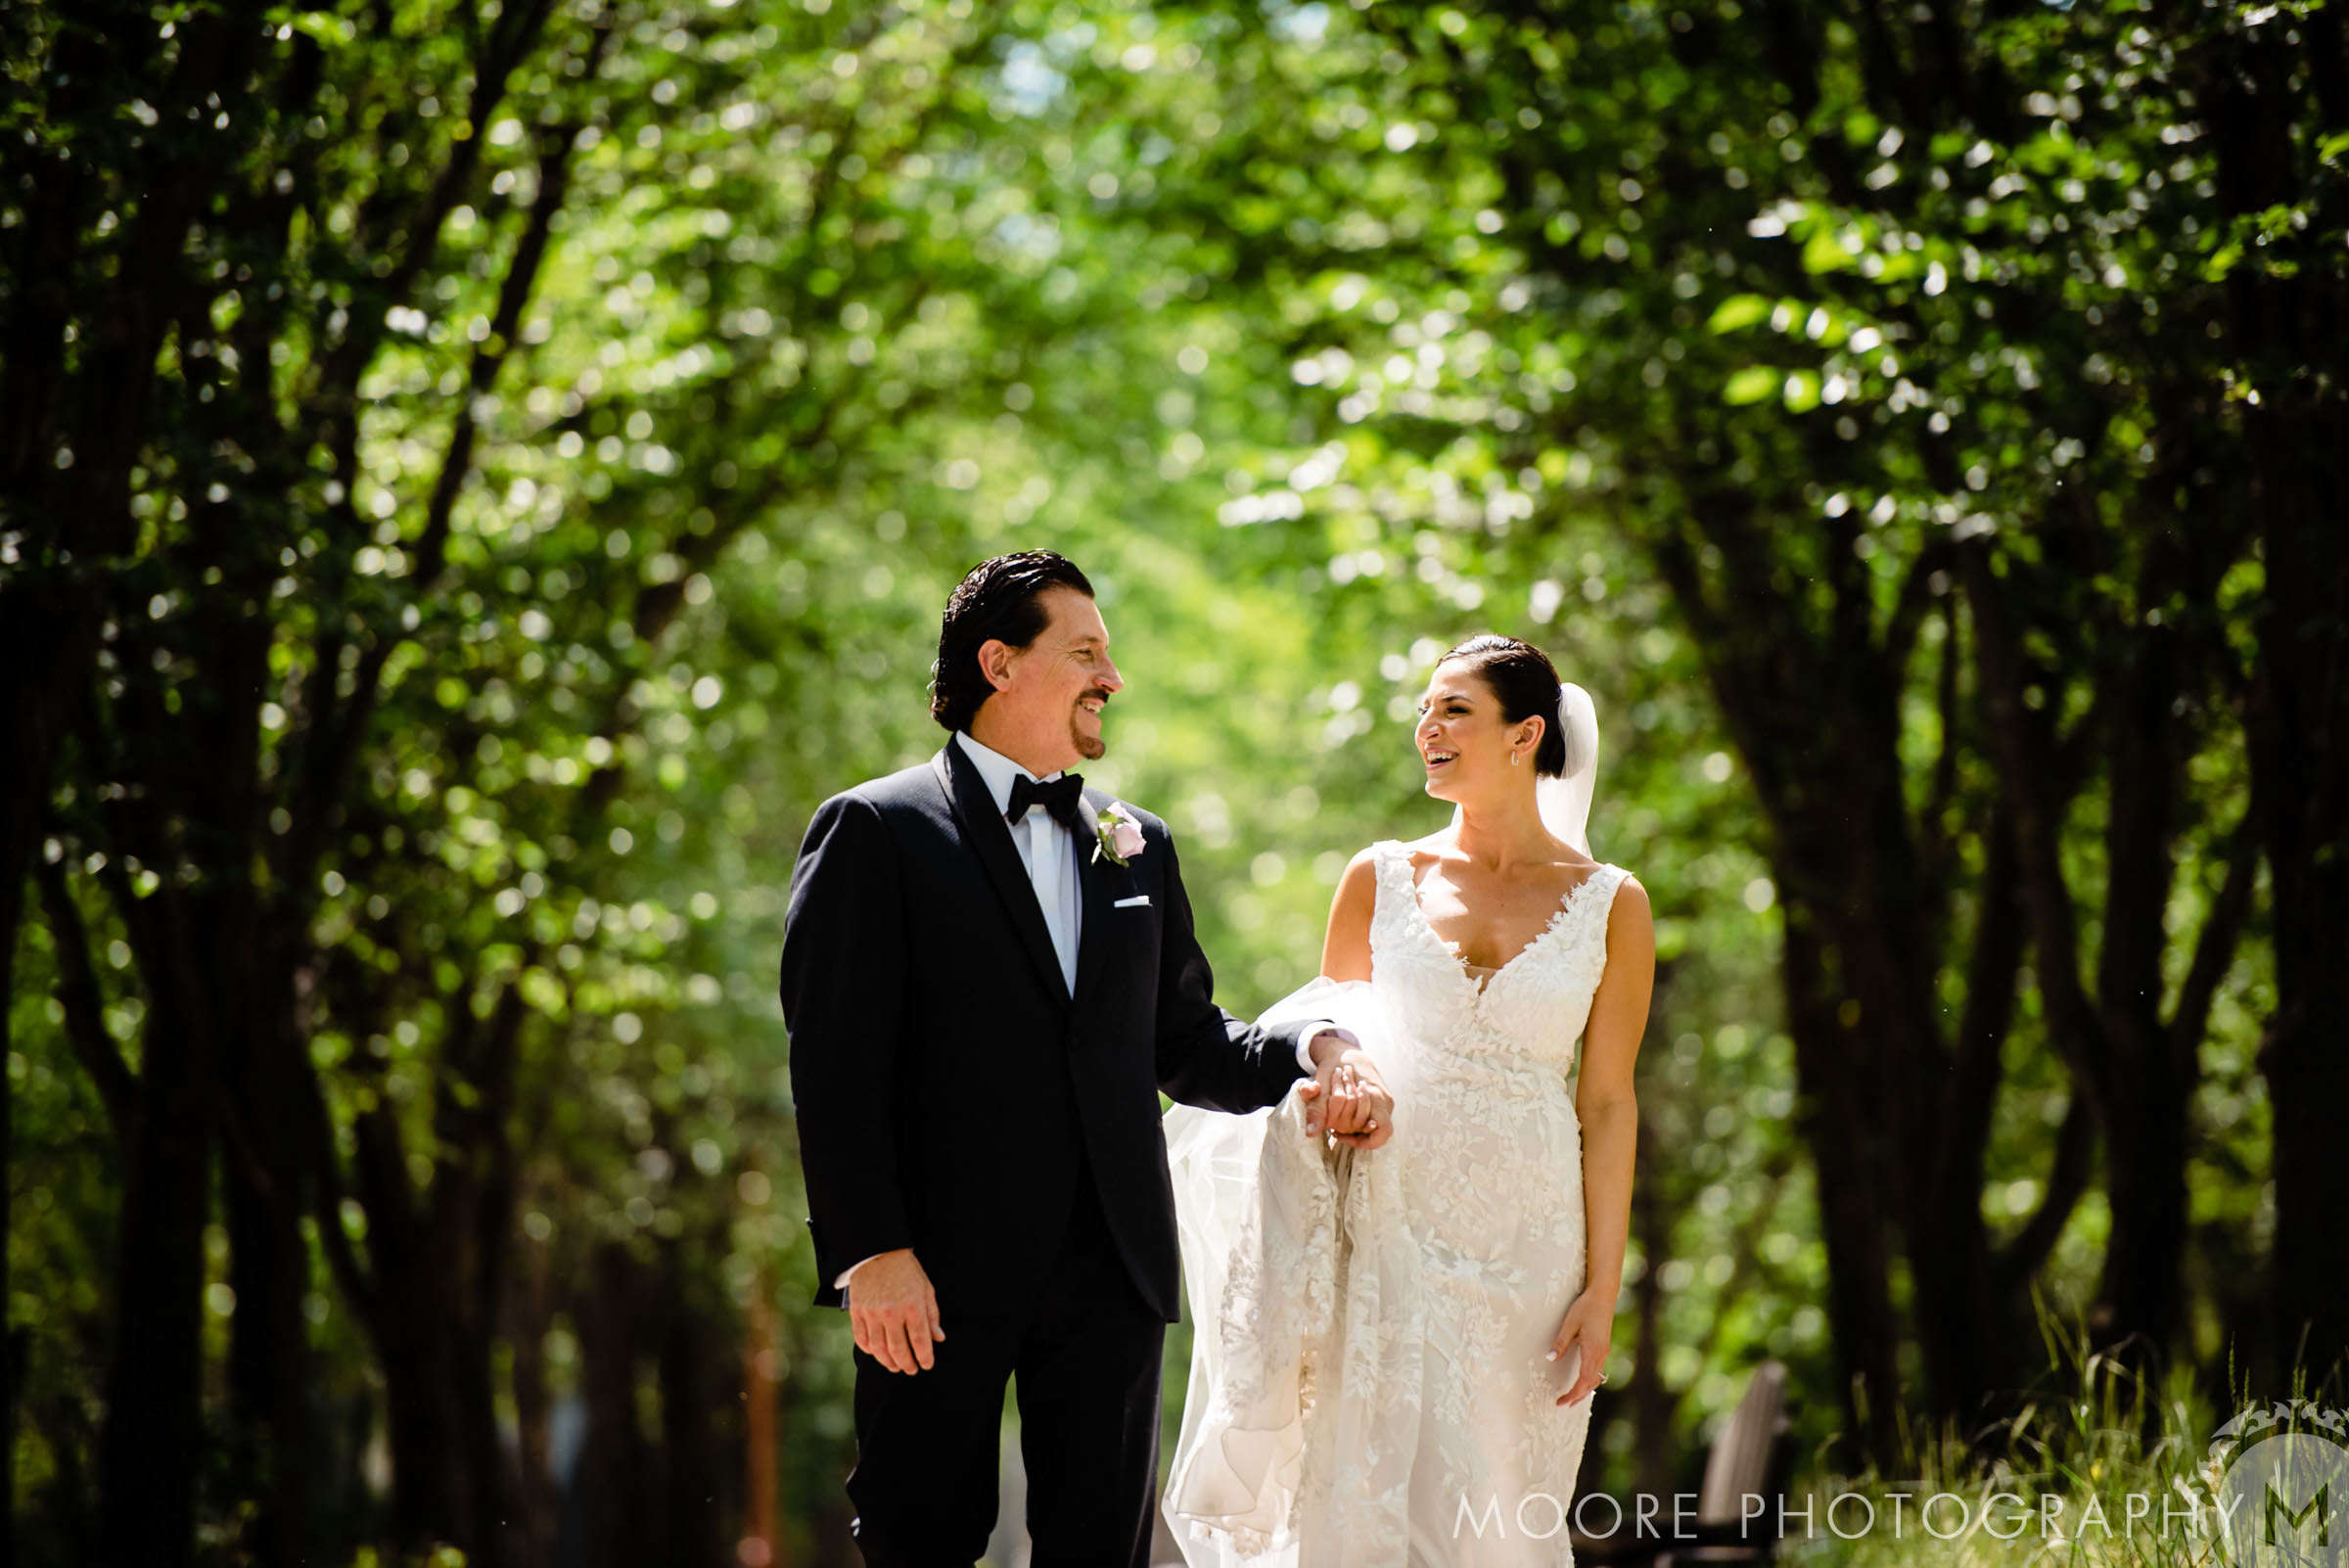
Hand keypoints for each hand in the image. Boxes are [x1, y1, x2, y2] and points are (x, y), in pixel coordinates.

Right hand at [846, 1248, 944, 1374]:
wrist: (877, 1251)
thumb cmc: (906, 1269)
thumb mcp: (926, 1288)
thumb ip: (932, 1315)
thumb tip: (938, 1338)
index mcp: (912, 1306)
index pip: (920, 1341)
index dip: (925, 1357)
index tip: (927, 1364)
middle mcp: (892, 1313)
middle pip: (899, 1350)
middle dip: (907, 1364)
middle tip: (911, 1370)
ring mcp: (872, 1314)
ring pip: (879, 1349)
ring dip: (888, 1362)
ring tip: (895, 1366)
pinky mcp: (857, 1312)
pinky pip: (862, 1339)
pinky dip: (870, 1350)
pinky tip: (877, 1353)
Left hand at [1299, 1030, 1393, 1149]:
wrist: (1345, 1051)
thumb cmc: (1335, 1065)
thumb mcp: (1322, 1086)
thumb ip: (1317, 1109)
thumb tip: (1310, 1133)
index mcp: (1377, 1096)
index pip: (1383, 1132)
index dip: (1365, 1141)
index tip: (1342, 1135)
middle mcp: (1385, 1101)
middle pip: (1377, 1132)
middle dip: (1355, 1134)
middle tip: (1334, 1131)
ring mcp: (1385, 1101)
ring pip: (1375, 1126)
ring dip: (1356, 1127)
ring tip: (1337, 1123)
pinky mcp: (1381, 1102)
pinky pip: (1373, 1119)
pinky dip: (1358, 1121)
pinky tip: (1342, 1117)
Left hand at [1549, 1284, 1614, 1405]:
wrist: (1604, 1295)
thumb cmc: (1585, 1307)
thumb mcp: (1569, 1323)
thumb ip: (1560, 1343)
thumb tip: (1550, 1359)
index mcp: (1593, 1350)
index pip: (1584, 1381)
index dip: (1573, 1394)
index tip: (1561, 1402)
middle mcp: (1601, 1354)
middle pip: (1591, 1383)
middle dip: (1577, 1396)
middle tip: (1563, 1405)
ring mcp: (1604, 1351)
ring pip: (1596, 1378)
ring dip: (1585, 1390)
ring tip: (1572, 1399)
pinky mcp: (1604, 1347)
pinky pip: (1598, 1370)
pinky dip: (1590, 1380)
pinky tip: (1583, 1382)